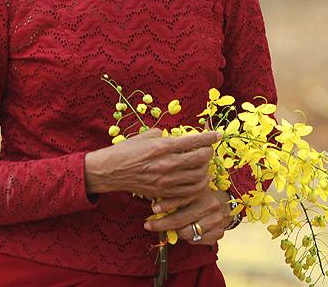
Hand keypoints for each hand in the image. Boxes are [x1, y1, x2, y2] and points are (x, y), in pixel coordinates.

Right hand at [84, 128, 219, 200]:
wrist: (111, 171)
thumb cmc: (126, 150)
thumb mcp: (144, 136)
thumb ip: (162, 134)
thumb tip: (174, 136)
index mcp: (163, 146)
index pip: (193, 141)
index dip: (209, 137)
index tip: (218, 134)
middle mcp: (167, 164)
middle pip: (200, 159)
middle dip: (209, 153)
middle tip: (209, 149)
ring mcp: (166, 181)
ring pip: (198, 177)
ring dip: (205, 170)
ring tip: (205, 165)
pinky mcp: (164, 193)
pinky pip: (188, 193)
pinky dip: (197, 186)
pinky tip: (197, 180)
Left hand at [144, 186, 232, 245]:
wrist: (224, 205)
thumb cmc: (199, 196)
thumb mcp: (189, 190)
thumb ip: (175, 194)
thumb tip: (153, 200)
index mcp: (202, 190)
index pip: (181, 198)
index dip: (166, 204)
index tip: (154, 209)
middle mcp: (210, 205)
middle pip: (181, 220)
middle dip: (162, 224)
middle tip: (149, 225)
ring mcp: (216, 220)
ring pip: (187, 233)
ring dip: (176, 232)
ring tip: (170, 227)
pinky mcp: (218, 233)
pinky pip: (195, 241)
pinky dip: (188, 238)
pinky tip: (186, 230)